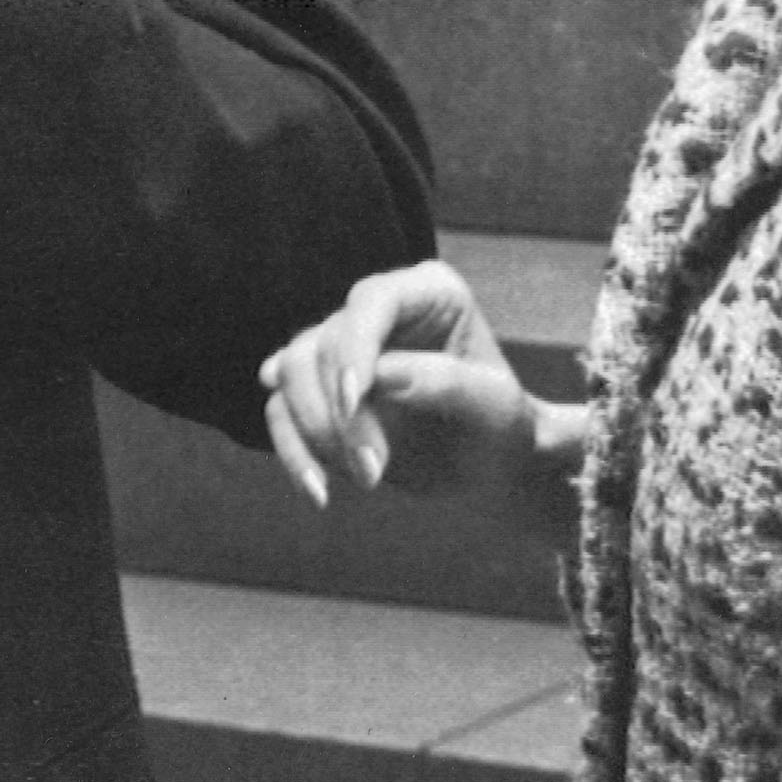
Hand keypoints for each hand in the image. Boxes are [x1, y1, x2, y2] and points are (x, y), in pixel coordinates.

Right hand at [261, 258, 579, 539]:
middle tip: (373, 473)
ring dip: (315, 434)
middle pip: (323, 343)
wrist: (487, 466)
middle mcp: (378, 310)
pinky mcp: (318, 390)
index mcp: (429, 292)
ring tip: (365, 481)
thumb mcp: (493, 407)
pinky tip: (317, 489)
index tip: (353, 402)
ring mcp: (343, 348)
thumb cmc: (500, 426)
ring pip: (291, 373)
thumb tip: (382, 376)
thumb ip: (444, 384)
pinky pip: (281, 412)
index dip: (354, 348)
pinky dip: (293, 451)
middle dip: (339, 414)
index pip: (372, 302)